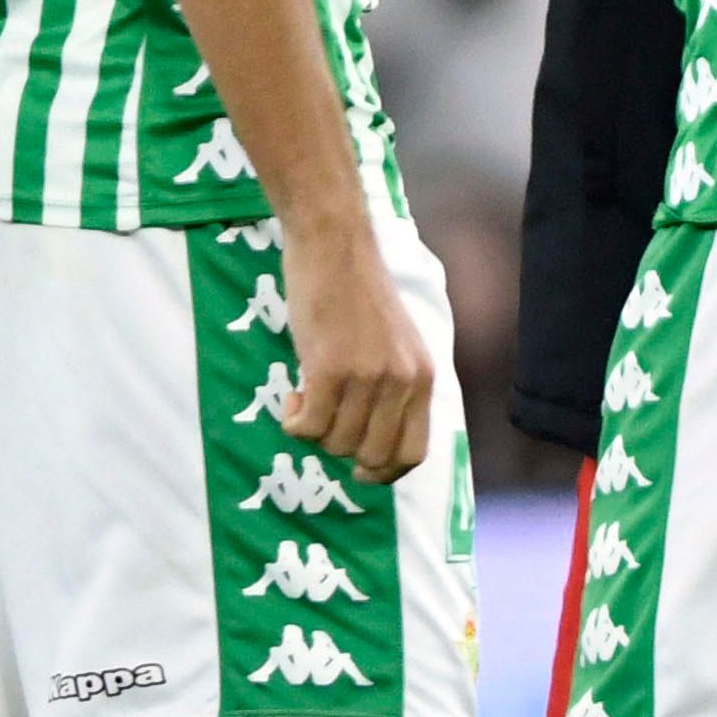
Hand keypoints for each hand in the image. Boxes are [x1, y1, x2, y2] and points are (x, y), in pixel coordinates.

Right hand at [282, 220, 436, 484]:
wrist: (334, 244)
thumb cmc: (357, 290)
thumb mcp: (396, 343)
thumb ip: (394, 386)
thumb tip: (372, 439)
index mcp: (422, 377)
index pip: (413, 453)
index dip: (384, 472)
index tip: (359, 470)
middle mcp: (402, 382)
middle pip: (371, 455)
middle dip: (341, 451)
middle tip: (323, 420)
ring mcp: (367, 377)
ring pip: (336, 443)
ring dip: (314, 430)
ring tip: (306, 394)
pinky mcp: (330, 369)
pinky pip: (308, 427)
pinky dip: (294, 422)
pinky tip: (293, 396)